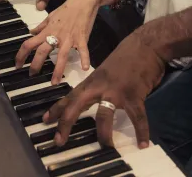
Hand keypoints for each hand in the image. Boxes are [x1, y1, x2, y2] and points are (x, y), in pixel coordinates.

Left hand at [13, 0, 117, 82]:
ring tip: (54, 82)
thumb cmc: (66, 9)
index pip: (29, 43)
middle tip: (32, 75)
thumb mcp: (50, 16)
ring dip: (57, 70)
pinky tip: (84, 68)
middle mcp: (56, 35)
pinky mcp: (81, 38)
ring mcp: (69, 38)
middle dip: (36, 64)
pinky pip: (83, 50)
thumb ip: (41, 26)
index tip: (18, 65)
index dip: (21, 54)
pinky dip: (85, 58)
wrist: (82, 1)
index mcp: (47, 31)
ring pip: (61, 55)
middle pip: (42, 51)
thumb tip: (31, 32)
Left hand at [43, 32, 166, 148]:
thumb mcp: (106, 71)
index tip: (45, 120)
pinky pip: (137, 117)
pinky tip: (143, 143)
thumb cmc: (126, 57)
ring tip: (106, 148)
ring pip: (104, 116)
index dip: (57, 109)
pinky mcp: (134, 95)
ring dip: (104, 134)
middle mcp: (100, 87)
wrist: (145, 45)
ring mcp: (116, 91)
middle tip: (58, 141)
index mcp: (92, 81)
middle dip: (66, 123)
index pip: (70, 97)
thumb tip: (94, 99)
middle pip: (77, 105)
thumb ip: (99, 85)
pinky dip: (142, 131)